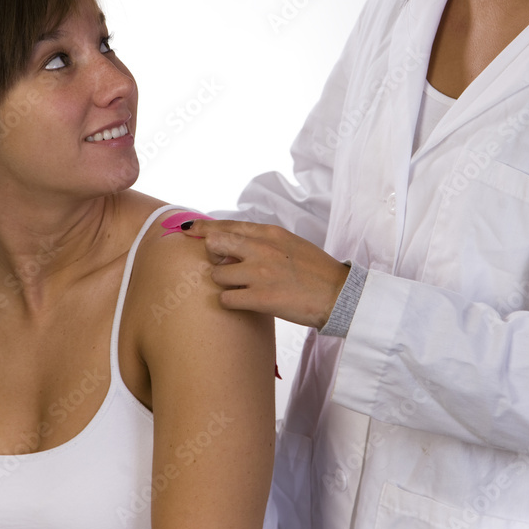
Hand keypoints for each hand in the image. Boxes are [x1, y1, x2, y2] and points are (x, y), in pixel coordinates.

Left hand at [181, 219, 349, 327]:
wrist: (338, 295)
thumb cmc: (316, 271)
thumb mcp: (290, 244)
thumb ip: (263, 241)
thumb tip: (234, 246)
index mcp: (270, 233)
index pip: (228, 225)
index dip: (205, 228)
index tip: (190, 230)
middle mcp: (262, 248)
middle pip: (215, 243)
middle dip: (211, 254)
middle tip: (221, 264)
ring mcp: (259, 273)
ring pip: (217, 274)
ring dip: (224, 282)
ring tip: (241, 288)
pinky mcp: (260, 298)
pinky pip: (226, 299)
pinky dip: (230, 302)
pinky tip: (243, 303)